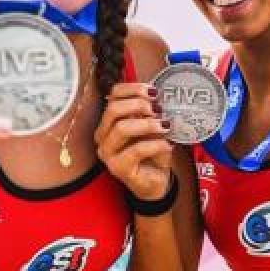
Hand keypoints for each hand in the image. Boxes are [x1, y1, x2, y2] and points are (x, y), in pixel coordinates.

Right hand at [95, 82, 173, 201]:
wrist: (156, 181)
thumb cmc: (152, 152)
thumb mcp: (151, 127)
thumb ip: (149, 112)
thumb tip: (156, 98)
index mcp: (109, 121)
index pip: (112, 96)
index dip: (132, 89)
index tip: (152, 91)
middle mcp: (103, 136)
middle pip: (113, 110)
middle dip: (138, 105)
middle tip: (158, 109)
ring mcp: (108, 153)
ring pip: (121, 128)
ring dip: (147, 124)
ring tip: (165, 126)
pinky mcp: (118, 168)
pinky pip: (136, 150)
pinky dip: (155, 144)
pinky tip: (167, 145)